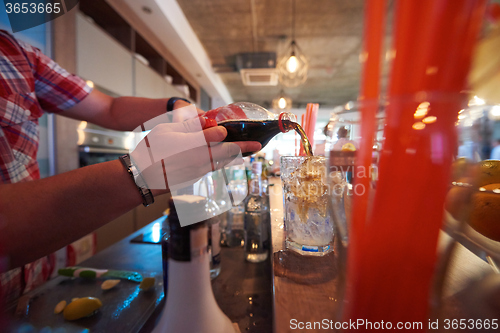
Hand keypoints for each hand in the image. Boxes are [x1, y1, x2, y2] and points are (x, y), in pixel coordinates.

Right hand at [130, 104, 260, 191]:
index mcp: (195, 143)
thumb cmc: (152, 150)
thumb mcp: (167, 130)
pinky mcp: (196, 178)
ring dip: (235, 157)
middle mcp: (201, 158)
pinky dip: (222, 163)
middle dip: (245, 148)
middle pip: (230, 152)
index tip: (224, 129)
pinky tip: (223, 160)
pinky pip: (214, 169)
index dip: (223, 131)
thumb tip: (205, 120)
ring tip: (246, 153)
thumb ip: (188, 125)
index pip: (220, 135)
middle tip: (258, 145)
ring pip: (223, 163)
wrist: (143, 177)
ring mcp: (200, 170)